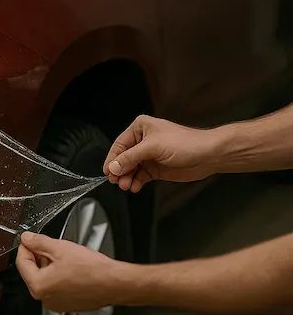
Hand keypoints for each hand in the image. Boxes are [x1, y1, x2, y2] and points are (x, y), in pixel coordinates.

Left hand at [16, 232, 127, 311]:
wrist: (115, 283)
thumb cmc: (92, 270)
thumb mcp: (60, 248)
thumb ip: (39, 242)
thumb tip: (27, 239)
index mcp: (39, 286)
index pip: (22, 263)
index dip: (25, 247)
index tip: (28, 240)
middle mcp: (46, 299)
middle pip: (33, 272)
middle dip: (38, 257)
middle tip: (46, 244)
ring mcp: (58, 304)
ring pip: (46, 280)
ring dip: (49, 266)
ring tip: (63, 255)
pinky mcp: (70, 304)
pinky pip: (58, 287)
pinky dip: (60, 276)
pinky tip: (71, 267)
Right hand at [103, 115, 220, 192]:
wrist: (208, 155)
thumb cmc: (185, 143)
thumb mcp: (153, 148)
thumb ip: (130, 158)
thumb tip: (113, 167)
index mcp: (140, 128)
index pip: (120, 145)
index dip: (112, 159)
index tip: (107, 171)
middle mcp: (143, 141)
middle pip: (124, 158)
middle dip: (120, 170)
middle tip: (117, 181)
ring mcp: (149, 156)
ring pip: (131, 169)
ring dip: (127, 178)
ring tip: (126, 186)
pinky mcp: (156, 168)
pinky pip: (141, 176)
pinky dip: (136, 182)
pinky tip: (134, 186)